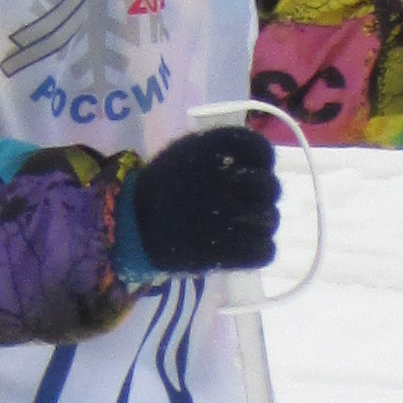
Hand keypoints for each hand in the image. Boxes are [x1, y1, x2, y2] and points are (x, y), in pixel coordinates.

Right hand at [127, 127, 282, 274]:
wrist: (132, 225)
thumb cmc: (162, 186)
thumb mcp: (188, 151)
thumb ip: (222, 151)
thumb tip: (257, 161)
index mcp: (214, 149)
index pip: (261, 149)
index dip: (262, 161)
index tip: (252, 170)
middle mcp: (226, 180)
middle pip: (270, 186)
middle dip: (264, 194)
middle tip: (250, 202)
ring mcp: (229, 217)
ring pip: (270, 219)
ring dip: (262, 223)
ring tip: (244, 226)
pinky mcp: (227, 253)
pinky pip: (265, 251)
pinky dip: (260, 249)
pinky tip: (246, 247)